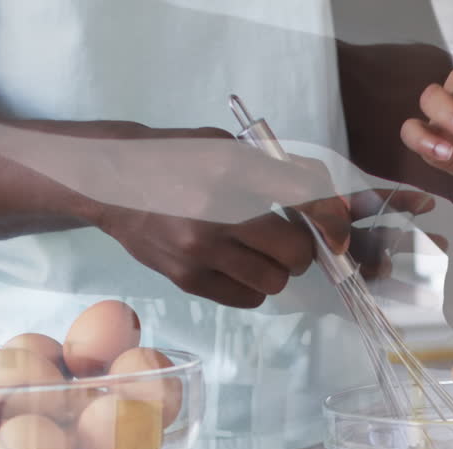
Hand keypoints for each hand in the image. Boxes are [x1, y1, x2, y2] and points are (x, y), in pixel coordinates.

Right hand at [0, 111, 440, 307]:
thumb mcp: (230, 148)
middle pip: (295, 251)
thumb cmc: (179, 158)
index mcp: (232, 169)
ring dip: (279, 269)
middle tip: (289, 237)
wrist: (112, 179)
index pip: (307, 200)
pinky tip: (239, 265)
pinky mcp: (187, 278)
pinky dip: (255, 286)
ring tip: (259, 250)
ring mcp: (200, 251)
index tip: (340, 232)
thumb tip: (337, 204)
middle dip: (303, 248)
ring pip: (276, 280)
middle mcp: (218, 212)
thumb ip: (282, 172)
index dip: (333, 221)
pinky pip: (248, 297)